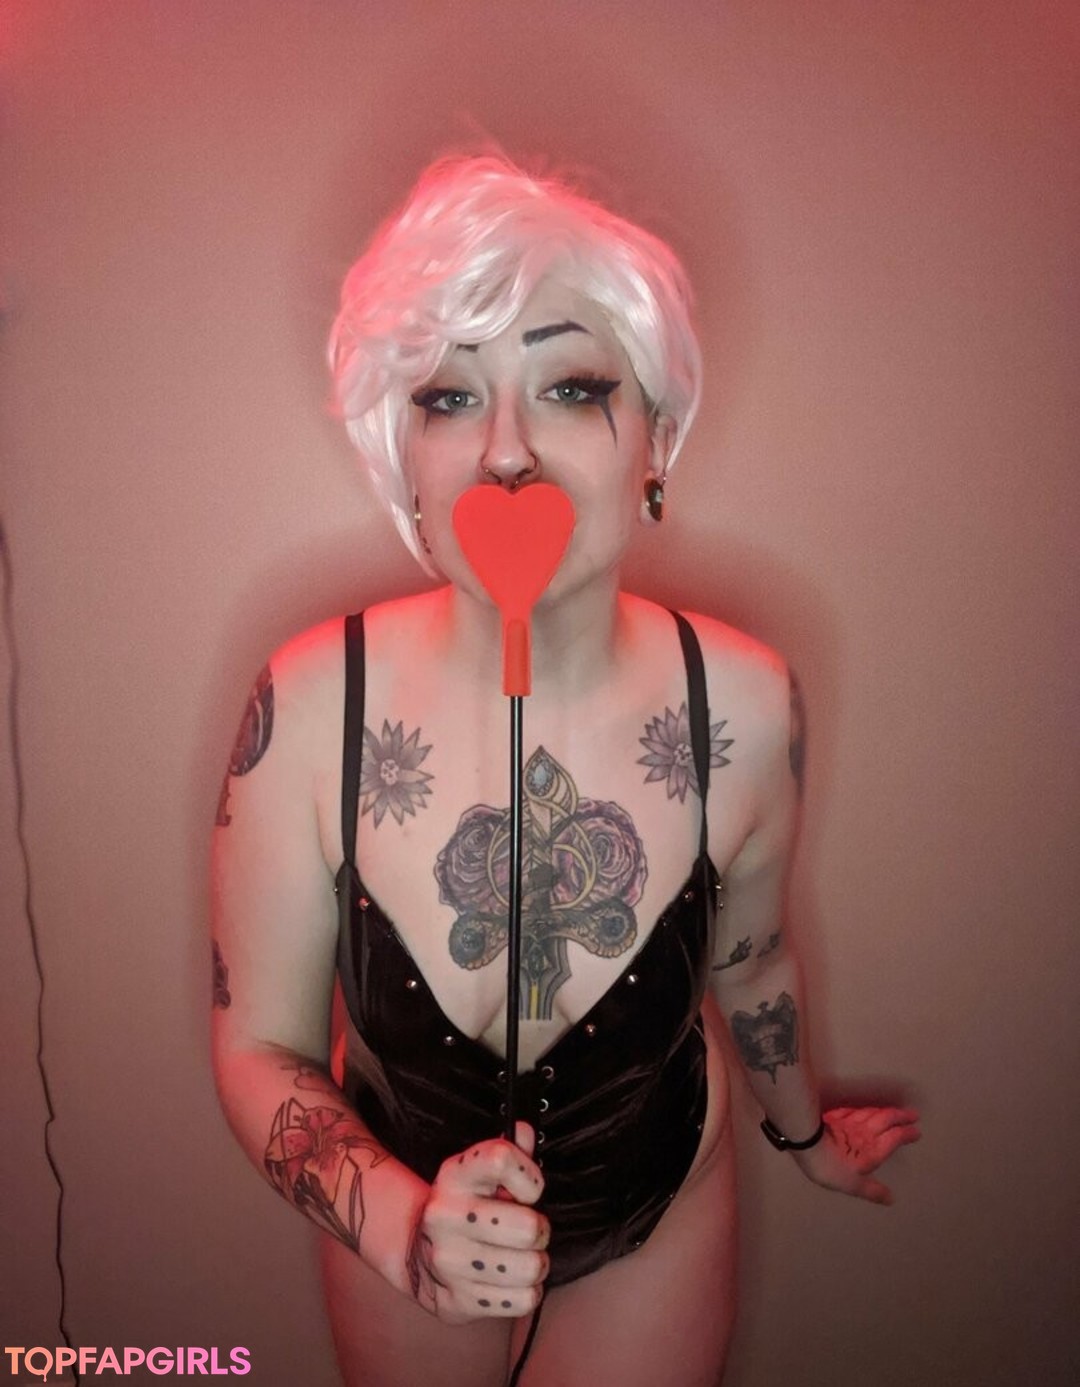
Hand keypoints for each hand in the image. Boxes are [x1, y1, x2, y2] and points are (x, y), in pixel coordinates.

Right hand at [406, 1121, 549, 1323]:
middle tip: (528, 1231)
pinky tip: (510, 1281)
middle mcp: (445, 1216)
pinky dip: (527, 1293)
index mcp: (454, 1176)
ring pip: (531, 1267)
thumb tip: (525, 1131)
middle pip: (529, 1227)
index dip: (530, 1177)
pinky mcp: (457, 1301)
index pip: (501, 1159)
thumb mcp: (481, 1172)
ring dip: (536, 1264)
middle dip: (539, 1230)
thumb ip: (510, 1150)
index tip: (529, 1190)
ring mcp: (449, 1262)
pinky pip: (523, 1300)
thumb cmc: (467, 1206)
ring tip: (521, 1257)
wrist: (418, 1253)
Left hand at [791, 1106, 920, 1204]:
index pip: (894, 1138)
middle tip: (913, 1114)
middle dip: (901, 1116)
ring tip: (892, 1110)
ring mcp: (849, 1122)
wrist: (807, 1143)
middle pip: (885, 1120)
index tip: (917, 1131)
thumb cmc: (832, 1167)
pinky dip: (862, 1109)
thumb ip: (872, 1191)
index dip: (906, 1134)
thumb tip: (891, 1198)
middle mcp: (864, 1132)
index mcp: (873, 1149)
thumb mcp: (854, 1185)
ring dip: (884, 1110)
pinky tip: (861, 1109)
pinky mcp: (835, 1116)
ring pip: (871, 1113)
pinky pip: (853, 1111)